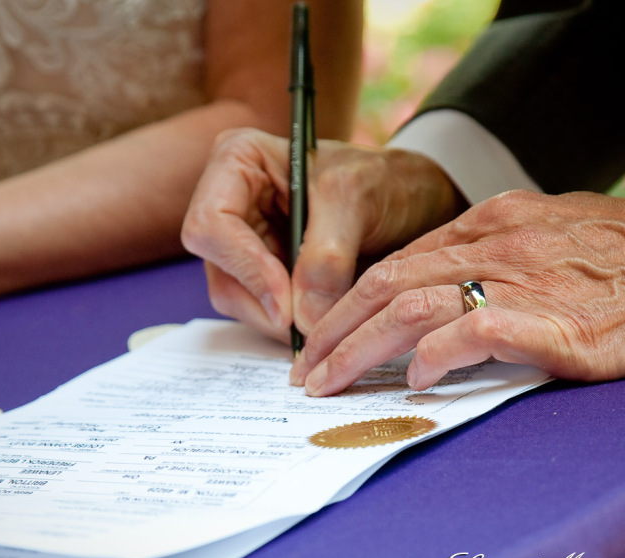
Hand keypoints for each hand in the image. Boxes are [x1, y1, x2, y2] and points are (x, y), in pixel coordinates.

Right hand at [180, 128, 464, 342]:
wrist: (413, 200)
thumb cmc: (384, 179)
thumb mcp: (357, 201)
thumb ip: (326, 257)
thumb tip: (302, 319)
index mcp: (238, 161)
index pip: (211, 225)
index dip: (245, 268)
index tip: (287, 305)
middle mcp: (231, 202)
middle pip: (220, 270)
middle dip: (264, 304)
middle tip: (310, 329)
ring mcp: (244, 242)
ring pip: (237, 299)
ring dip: (278, 321)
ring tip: (326, 321)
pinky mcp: (263, 274)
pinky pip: (261, 312)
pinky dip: (289, 325)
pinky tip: (322, 321)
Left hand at [289, 190, 624, 395]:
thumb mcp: (558, 237)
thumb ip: (502, 260)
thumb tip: (454, 303)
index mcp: (495, 220)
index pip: (399, 260)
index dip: (350, 302)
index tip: (321, 337)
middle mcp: (498, 243)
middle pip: (387, 281)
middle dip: (332, 329)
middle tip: (302, 372)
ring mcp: (521, 279)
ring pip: (409, 305)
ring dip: (356, 349)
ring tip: (326, 386)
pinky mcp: (551, 322)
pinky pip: (467, 332)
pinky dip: (428, 356)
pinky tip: (408, 381)